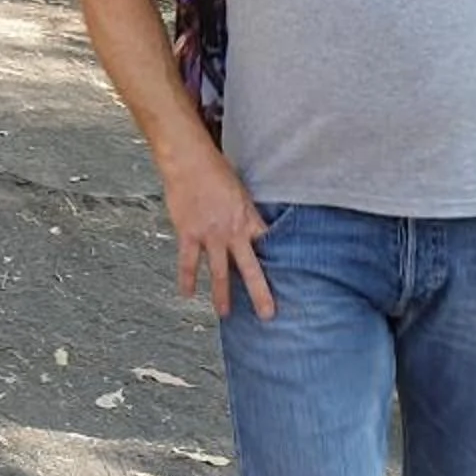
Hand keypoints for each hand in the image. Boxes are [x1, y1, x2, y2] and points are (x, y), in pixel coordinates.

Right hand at [160, 150, 275, 319]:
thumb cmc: (215, 169)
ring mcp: (210, 235)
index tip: (289, 279)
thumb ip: (246, 211)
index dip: (277, 262)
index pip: (268, 246)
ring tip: (225, 313)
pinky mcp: (189, 234)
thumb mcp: (241, 190)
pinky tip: (186, 293)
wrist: (189, 161)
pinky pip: (188, 262)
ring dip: (222, 294)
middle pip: (249, 268)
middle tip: (268, 314)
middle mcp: (232, 232)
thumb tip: (251, 224)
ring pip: (218, 271)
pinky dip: (187, 279)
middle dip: (260, 293)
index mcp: (248, 219)